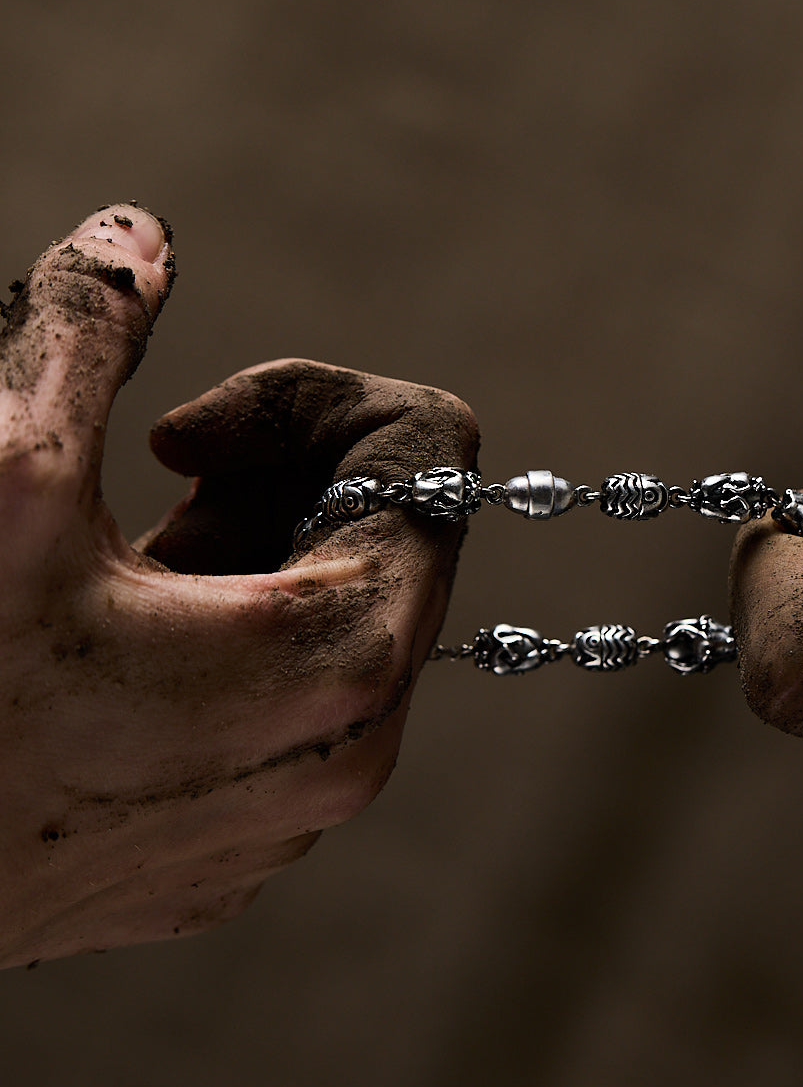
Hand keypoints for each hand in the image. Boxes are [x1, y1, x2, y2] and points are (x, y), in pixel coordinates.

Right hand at [0, 206, 475, 966]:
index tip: (189, 431)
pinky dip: (221, 647)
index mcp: (341, 659)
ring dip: (241, 563)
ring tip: (117, 575)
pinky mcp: (232, 847)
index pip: (432, 455)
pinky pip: (280, 708)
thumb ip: (87, 329)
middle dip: (276, 481)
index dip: (318, 400)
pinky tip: (110, 653)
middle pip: (386, 539)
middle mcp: (350, 753)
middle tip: (154, 487)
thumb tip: (141, 239)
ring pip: (330, 625)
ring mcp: (292, 815)